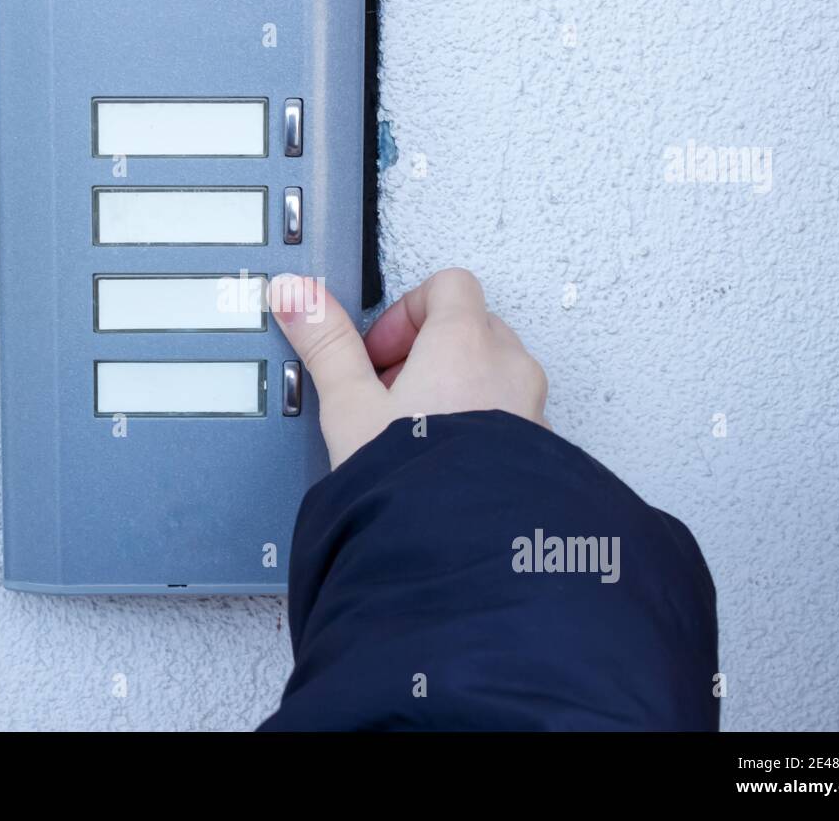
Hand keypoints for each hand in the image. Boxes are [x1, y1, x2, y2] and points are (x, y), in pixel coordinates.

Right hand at [269, 268, 549, 468]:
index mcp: (465, 341)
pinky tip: (443, 462)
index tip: (378, 349)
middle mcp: (509, 367)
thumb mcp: (350, 407)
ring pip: (494, 372)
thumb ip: (327, 345)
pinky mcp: (539, 450)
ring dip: (455, 388)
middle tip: (389, 390)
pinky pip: (510, 416)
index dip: (406, 310)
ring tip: (414, 430)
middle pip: (471, 326)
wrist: (463, 552)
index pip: (447, 285)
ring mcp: (531, 408)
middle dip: (427, 351)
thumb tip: (299, 297)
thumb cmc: (414, 480)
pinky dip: (480, 425)